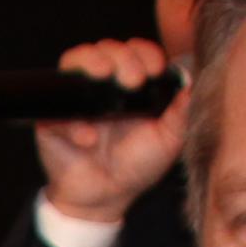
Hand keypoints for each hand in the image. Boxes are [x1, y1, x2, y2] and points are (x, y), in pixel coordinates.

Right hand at [35, 37, 189, 224]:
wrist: (105, 197)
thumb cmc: (136, 166)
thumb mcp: (169, 139)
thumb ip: (182, 111)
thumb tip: (193, 80)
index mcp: (132, 85)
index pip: (137, 51)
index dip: (146, 53)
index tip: (156, 69)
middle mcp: (103, 85)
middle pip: (107, 49)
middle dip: (122, 57)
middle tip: (133, 80)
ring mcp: (77, 99)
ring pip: (75, 60)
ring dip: (90, 63)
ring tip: (103, 78)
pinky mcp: (53, 120)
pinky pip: (57, 109)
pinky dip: (74, 122)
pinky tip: (89, 138)